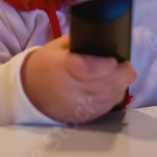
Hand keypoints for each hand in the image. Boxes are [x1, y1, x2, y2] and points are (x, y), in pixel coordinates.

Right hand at [21, 35, 136, 121]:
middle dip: (121, 74)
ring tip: (123, 75)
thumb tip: (105, 40)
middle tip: (127, 66)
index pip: (87, 69)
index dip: (104, 65)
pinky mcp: (82, 117)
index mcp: (62, 67)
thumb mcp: (58, 47)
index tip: (114, 59)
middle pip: (104, 84)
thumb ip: (81, 42)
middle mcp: (70, 89)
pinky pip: (106, 107)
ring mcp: (77, 106)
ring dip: (120, 85)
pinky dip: (114, 96)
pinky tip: (115, 88)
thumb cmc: (46, 64)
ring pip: (109, 97)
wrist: (30, 92)